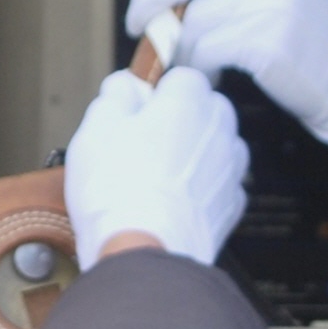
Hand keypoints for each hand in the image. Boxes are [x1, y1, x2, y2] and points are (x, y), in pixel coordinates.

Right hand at [62, 66, 249, 266]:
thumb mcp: (97, 127)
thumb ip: (116, 95)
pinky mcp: (230, 207)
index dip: (156, 93)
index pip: (182, 77)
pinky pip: (217, 185)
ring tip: (157, 176)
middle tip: (141, 145)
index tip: (136, 110)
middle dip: (181, 121)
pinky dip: (200, 190)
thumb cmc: (117, 189)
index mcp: (189, 100)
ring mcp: (230, 169)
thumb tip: (125, 84)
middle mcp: (219, 129)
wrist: (144, 250)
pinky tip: (172, 202)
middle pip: (206, 110)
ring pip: (216, 147)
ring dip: (194, 154)